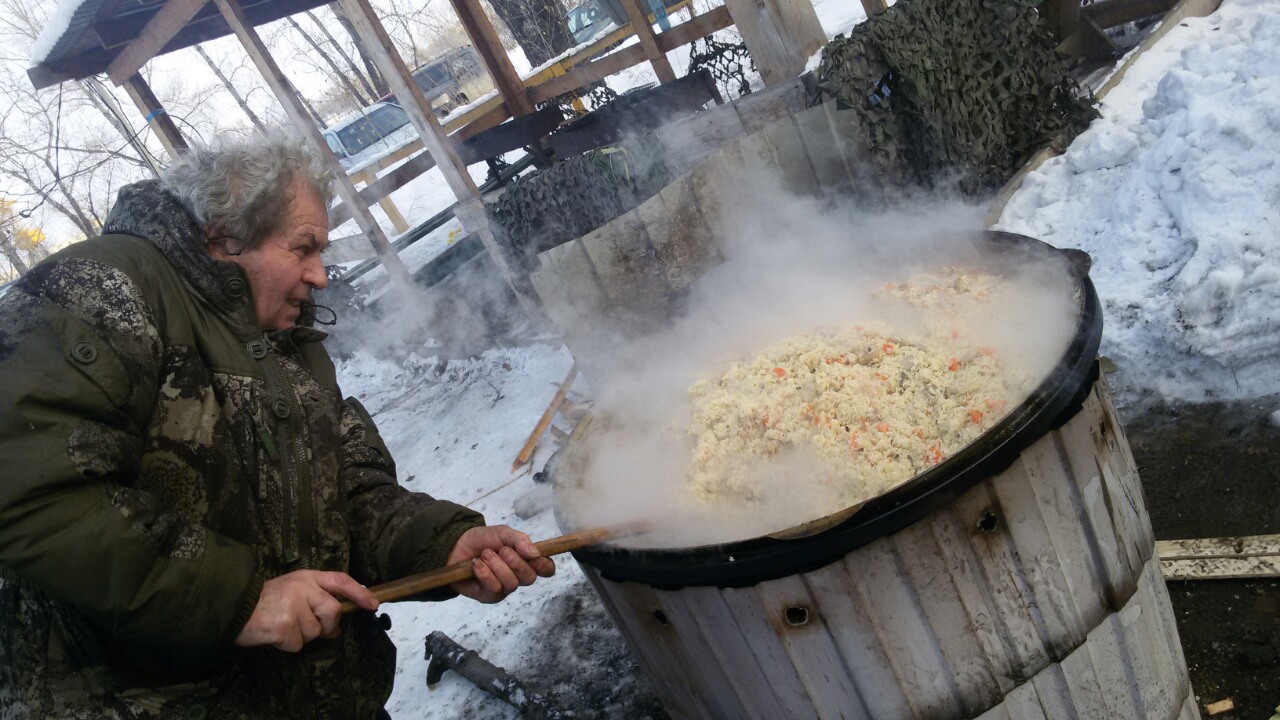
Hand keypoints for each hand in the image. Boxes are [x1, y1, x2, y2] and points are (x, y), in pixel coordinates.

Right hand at [234, 570, 377, 651]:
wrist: (232, 607)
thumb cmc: (264, 601)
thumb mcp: (291, 589)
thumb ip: (315, 599)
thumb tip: (335, 625)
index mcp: (307, 577)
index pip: (340, 580)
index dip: (359, 592)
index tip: (373, 604)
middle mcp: (303, 588)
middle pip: (333, 611)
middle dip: (326, 624)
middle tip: (307, 626)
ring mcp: (294, 606)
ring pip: (316, 631)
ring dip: (302, 635)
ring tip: (283, 626)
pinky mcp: (285, 626)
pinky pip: (299, 644)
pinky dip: (288, 645)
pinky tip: (275, 634)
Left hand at [447, 526, 555, 602]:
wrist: (456, 546)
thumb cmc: (483, 540)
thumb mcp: (503, 533)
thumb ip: (520, 540)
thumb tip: (535, 553)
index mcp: (526, 561)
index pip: (547, 569)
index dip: (545, 565)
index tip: (534, 557)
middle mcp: (518, 576)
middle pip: (530, 577)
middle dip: (515, 562)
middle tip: (501, 550)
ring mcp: (504, 588)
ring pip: (511, 583)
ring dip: (497, 566)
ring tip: (485, 555)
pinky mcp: (489, 596)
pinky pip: (494, 588)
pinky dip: (485, 574)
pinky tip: (476, 565)